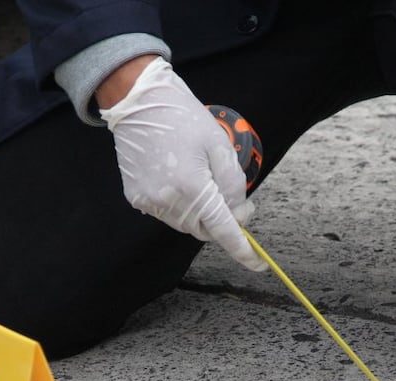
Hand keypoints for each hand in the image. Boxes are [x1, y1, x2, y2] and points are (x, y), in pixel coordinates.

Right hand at [98, 57, 265, 270]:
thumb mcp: (221, 146)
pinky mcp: (136, 197)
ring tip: (203, 181)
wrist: (138, 101)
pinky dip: (181, 206)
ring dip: (202, 214)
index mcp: (193, 187)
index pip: (223, 230)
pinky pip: (167, 214)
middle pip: (205, 230)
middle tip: (238, 202)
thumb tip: (237, 214)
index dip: (243, 250)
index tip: (259, 264)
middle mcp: (168, 200)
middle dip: (223, 223)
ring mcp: (149, 201)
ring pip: (187, 225)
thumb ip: (234, 185)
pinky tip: (180, 179)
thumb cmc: (183, 118)